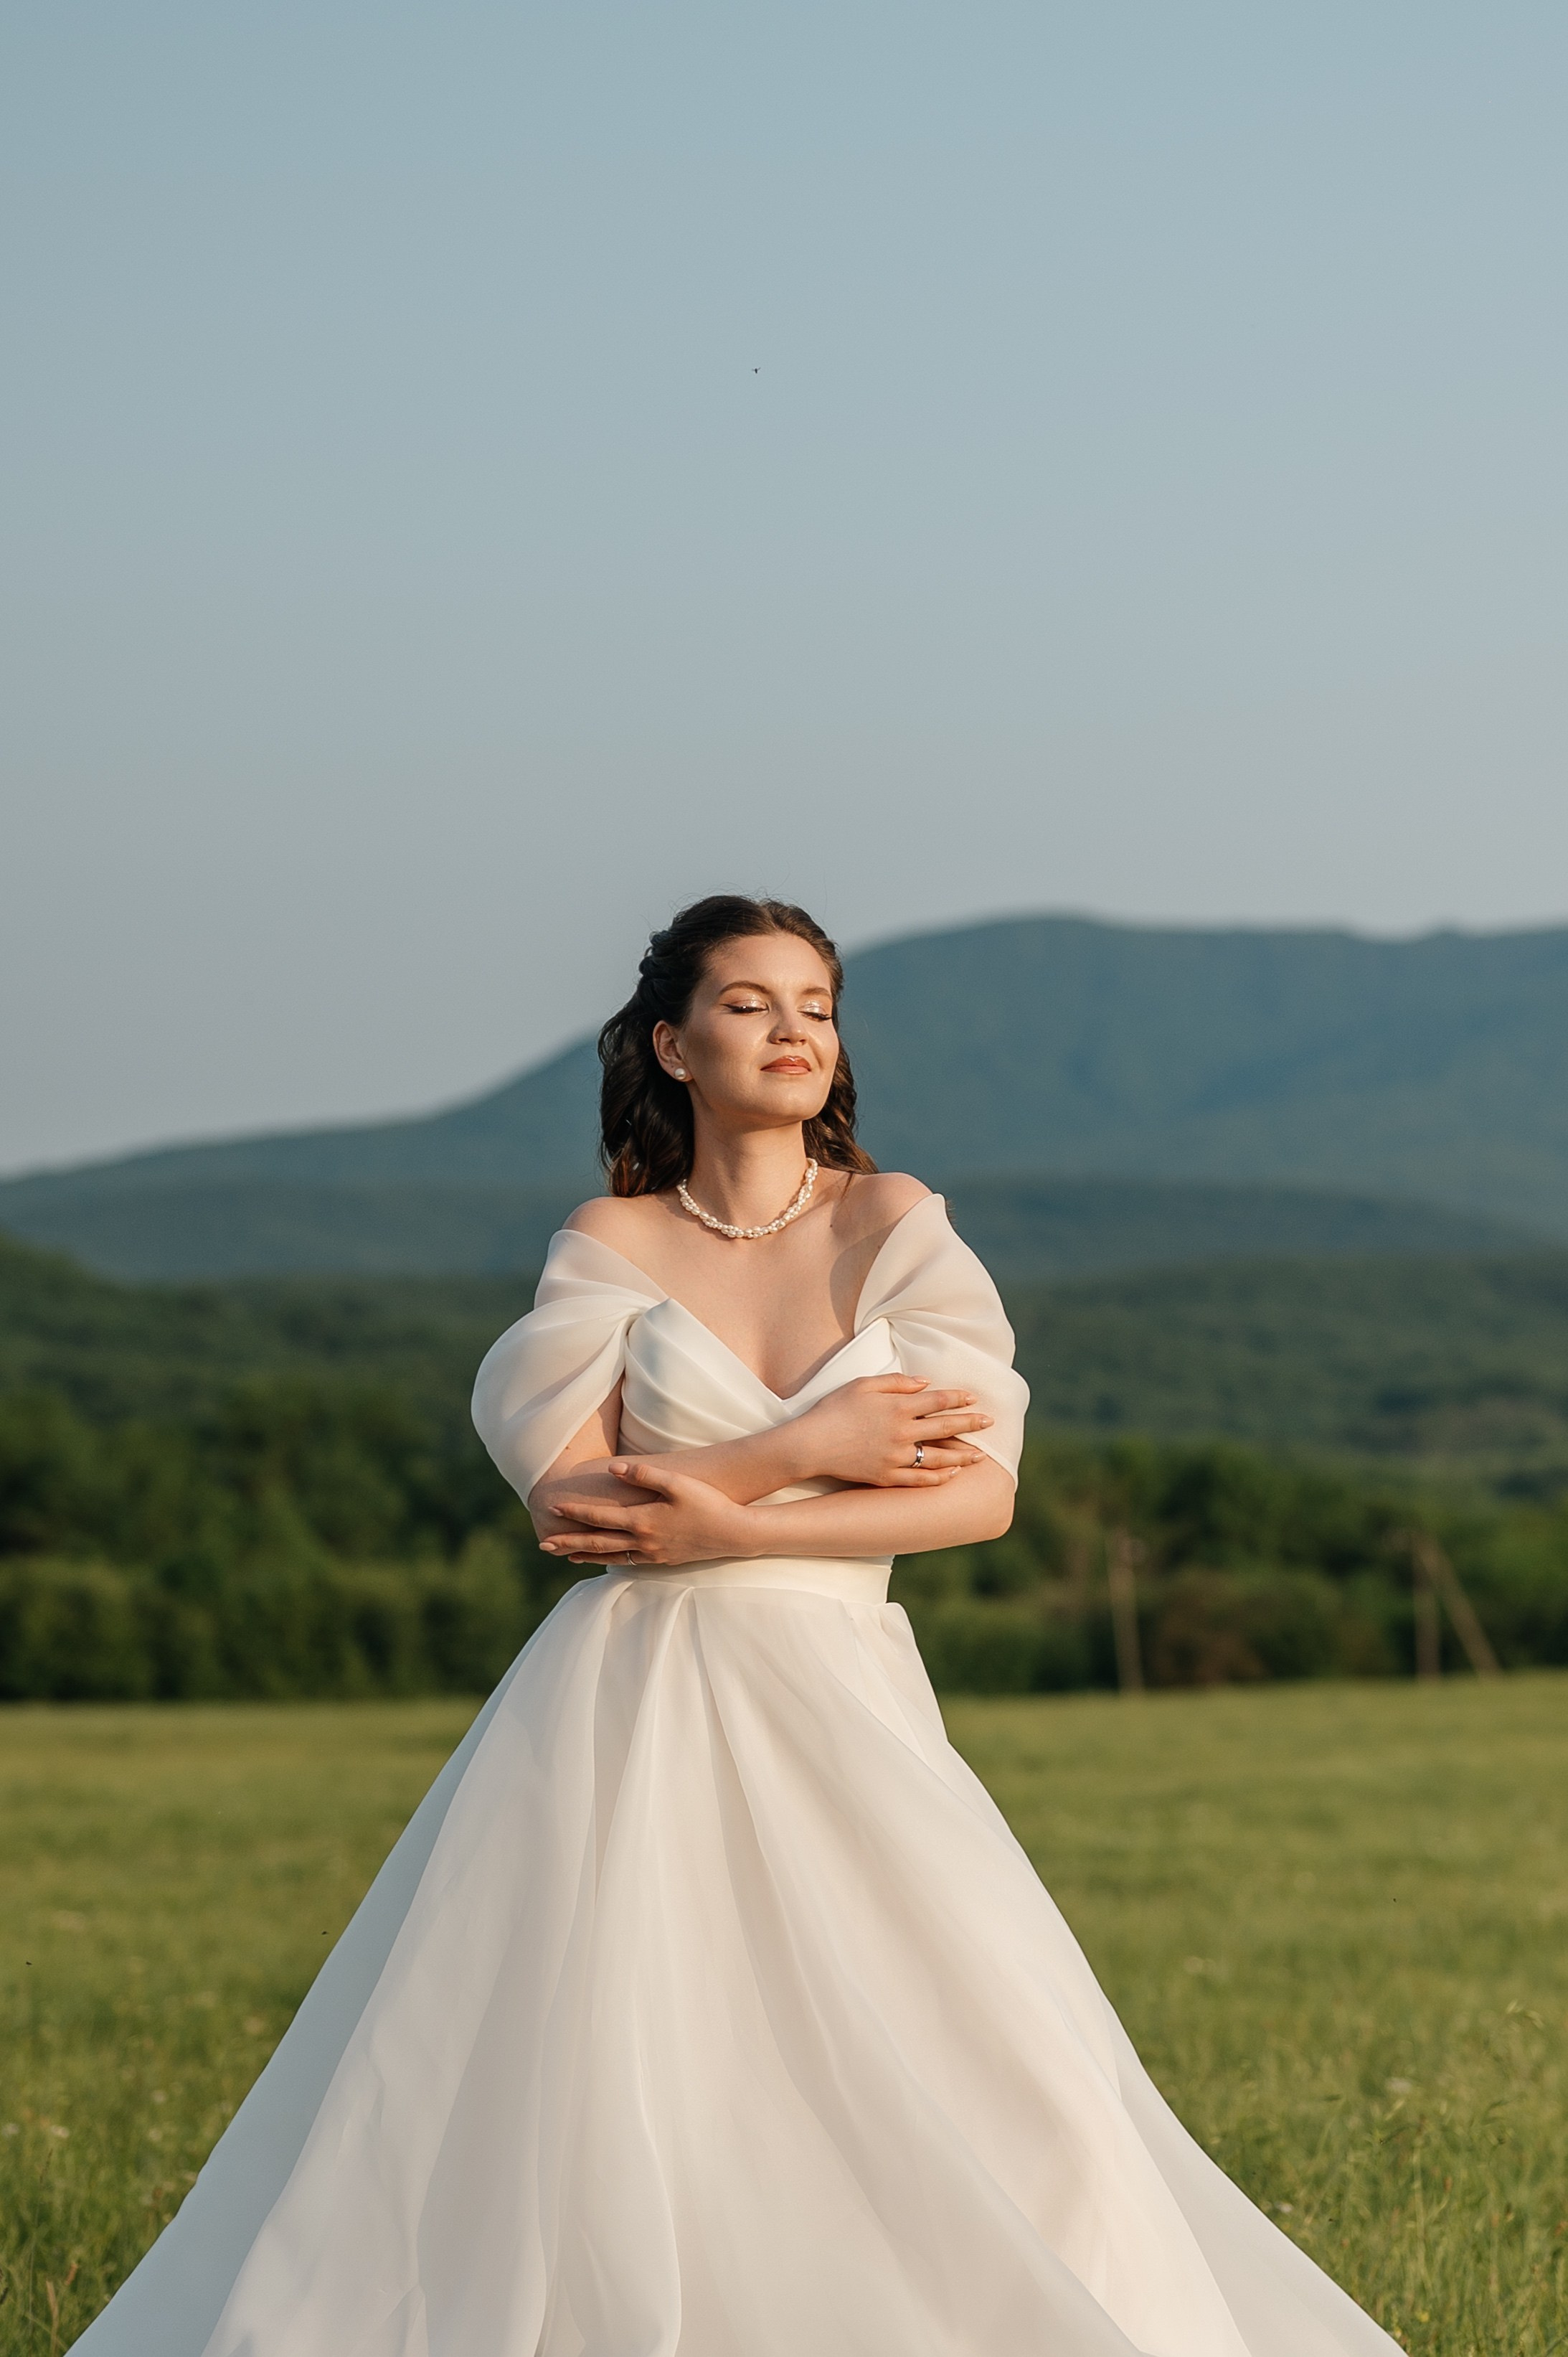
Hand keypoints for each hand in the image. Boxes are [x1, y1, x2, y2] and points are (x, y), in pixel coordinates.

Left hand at [537, 1460, 755, 1567]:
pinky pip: (627, 1562)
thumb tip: (612, 1469)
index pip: (599, 1517)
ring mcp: (652, 1554)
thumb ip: (643, 1475)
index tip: (553, 1507)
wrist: (734, 1534)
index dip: (575, 1511)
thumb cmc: (708, 1503)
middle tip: (543, 1543)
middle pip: (596, 1543)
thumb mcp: (677, 1483)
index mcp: (642, 1521)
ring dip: (584, 1555)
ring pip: (609, 1556)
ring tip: (564, 1555)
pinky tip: (602, 1560)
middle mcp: (642, 1541)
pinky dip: (608, 1561)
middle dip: (568, 1542)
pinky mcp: (662, 1560)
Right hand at [790, 1375, 992, 1486]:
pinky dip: (939, 1477)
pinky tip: (952, 1474)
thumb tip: (926, 1382)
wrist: (811, 1444)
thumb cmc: (834, 1409)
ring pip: (939, 1457)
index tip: (974, 1399)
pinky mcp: (887, 1476)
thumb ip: (897, 1381)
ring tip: (980, 1456)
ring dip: (963, 1455)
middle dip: (971, 1424)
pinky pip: (920, 1479)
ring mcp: (896, 1457)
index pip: (938, 1401)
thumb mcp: (863, 1384)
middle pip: (945, 1427)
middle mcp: (902, 1432)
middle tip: (990, 1423)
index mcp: (898, 1406)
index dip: (958, 1399)